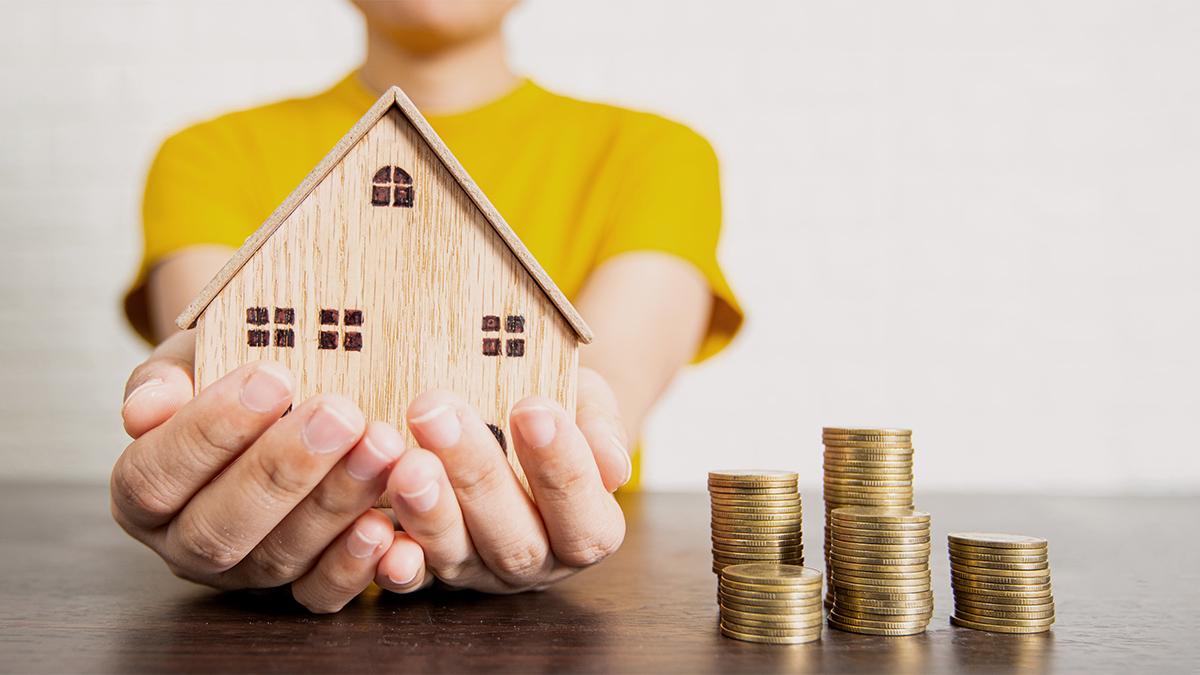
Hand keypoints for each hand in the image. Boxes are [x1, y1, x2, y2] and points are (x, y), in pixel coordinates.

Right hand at [111, 330, 422, 612]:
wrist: (285, 406)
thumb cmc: (234, 380)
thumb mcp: (193, 362)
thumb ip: (167, 380)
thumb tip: (146, 408)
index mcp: (140, 493)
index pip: (154, 475)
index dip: (208, 431)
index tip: (272, 377)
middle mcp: (185, 546)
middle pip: (218, 528)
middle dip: (283, 469)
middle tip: (340, 415)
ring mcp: (243, 576)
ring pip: (279, 556)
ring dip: (335, 502)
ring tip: (381, 446)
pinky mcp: (298, 593)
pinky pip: (322, 594)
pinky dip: (356, 564)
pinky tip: (386, 525)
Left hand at [373, 368, 631, 593]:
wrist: (519, 422)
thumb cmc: (557, 409)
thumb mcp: (589, 402)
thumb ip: (602, 427)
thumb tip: (612, 465)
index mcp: (589, 528)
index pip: (584, 513)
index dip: (560, 466)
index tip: (532, 407)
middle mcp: (538, 562)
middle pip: (515, 538)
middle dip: (476, 475)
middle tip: (437, 413)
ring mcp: (481, 572)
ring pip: (458, 556)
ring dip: (429, 511)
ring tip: (406, 461)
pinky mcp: (430, 571)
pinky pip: (409, 577)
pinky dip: (391, 558)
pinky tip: (373, 525)